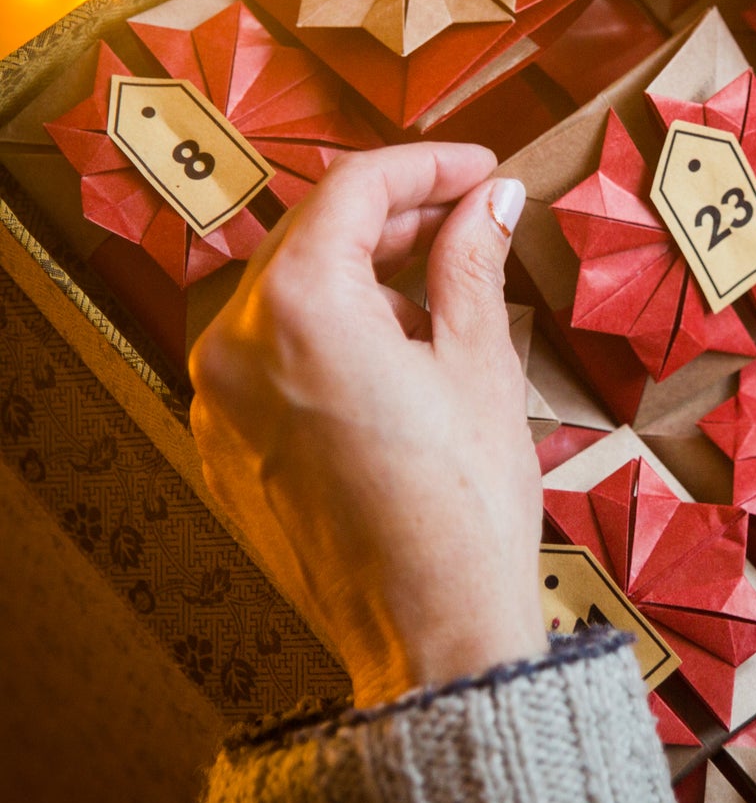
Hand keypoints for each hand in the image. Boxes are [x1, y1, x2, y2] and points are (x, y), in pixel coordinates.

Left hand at [189, 143, 547, 707]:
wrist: (431, 636)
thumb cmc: (462, 508)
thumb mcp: (479, 364)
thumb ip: (471, 261)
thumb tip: (491, 201)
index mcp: (297, 309)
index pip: (357, 191)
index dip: (429, 166)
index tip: (481, 170)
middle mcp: (233, 346)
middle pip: (313, 238)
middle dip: (396, 218)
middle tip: (473, 216)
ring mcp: (218, 403)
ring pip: (289, 297)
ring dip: (364, 277)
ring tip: (444, 296)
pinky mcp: (226, 449)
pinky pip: (273, 357)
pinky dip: (331, 335)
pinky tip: (398, 354)